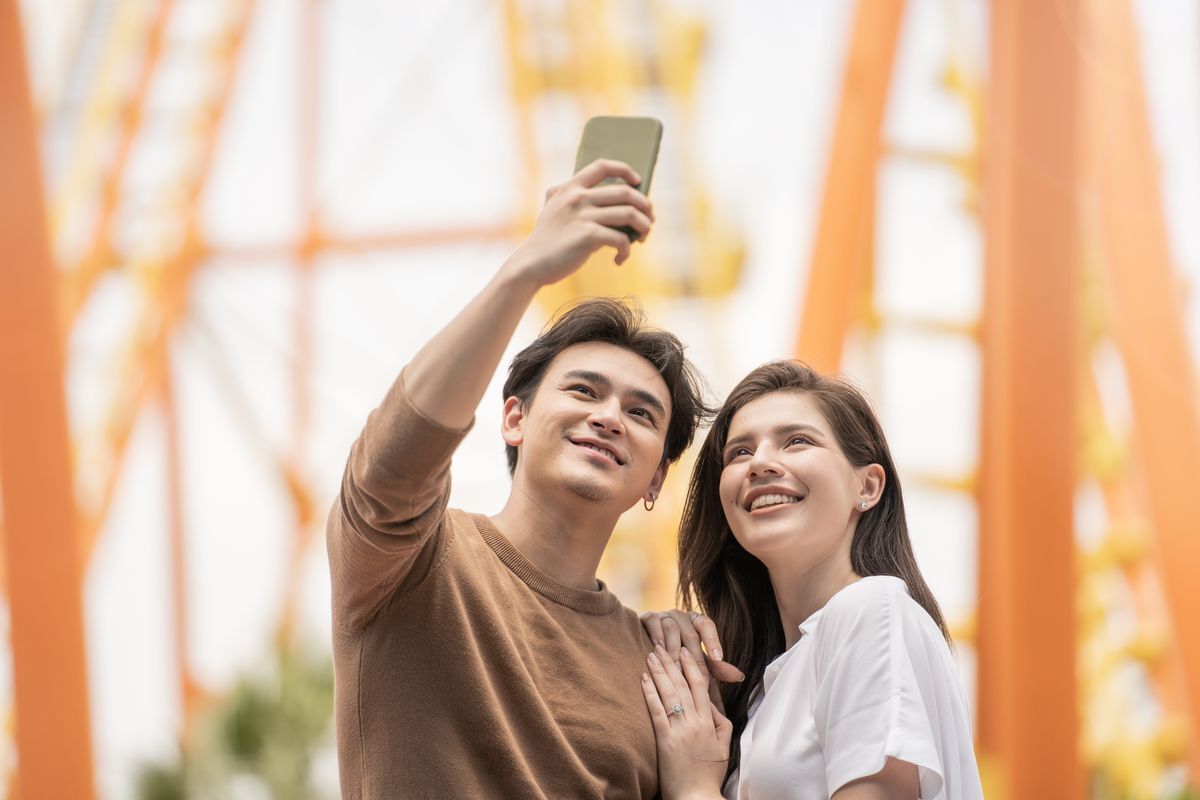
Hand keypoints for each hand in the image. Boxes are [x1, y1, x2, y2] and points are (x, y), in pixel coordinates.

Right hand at [502, 159, 653, 286]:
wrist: (531, 264)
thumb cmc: (548, 240)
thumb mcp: (553, 209)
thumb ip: (571, 197)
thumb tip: (610, 197)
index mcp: (571, 187)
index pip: (603, 166)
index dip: (625, 170)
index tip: (638, 181)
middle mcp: (578, 197)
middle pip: (626, 192)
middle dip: (645, 206)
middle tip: (649, 221)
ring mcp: (583, 216)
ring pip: (629, 214)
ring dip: (644, 227)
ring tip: (643, 238)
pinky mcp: (588, 236)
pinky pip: (621, 239)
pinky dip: (627, 251)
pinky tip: (620, 259)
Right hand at [640, 609, 745, 686]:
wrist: (645, 646)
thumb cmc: (677, 654)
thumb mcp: (697, 660)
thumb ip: (715, 667)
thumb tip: (740, 677)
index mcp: (696, 622)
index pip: (707, 625)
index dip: (713, 641)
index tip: (718, 658)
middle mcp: (682, 616)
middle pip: (691, 633)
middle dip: (694, 657)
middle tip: (697, 678)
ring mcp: (665, 615)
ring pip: (672, 628)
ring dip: (674, 650)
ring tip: (676, 669)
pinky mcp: (648, 617)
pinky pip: (654, 624)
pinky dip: (656, 637)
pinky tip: (657, 652)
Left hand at [642, 645, 730, 799]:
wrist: (696, 797)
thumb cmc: (709, 774)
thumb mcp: (724, 747)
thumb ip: (722, 724)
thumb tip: (714, 707)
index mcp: (709, 722)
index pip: (701, 686)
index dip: (692, 666)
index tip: (685, 651)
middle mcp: (695, 722)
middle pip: (682, 685)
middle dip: (672, 662)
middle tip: (662, 645)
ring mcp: (679, 730)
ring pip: (669, 693)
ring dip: (659, 671)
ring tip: (651, 655)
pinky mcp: (665, 740)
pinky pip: (657, 711)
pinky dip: (650, 692)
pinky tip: (644, 678)